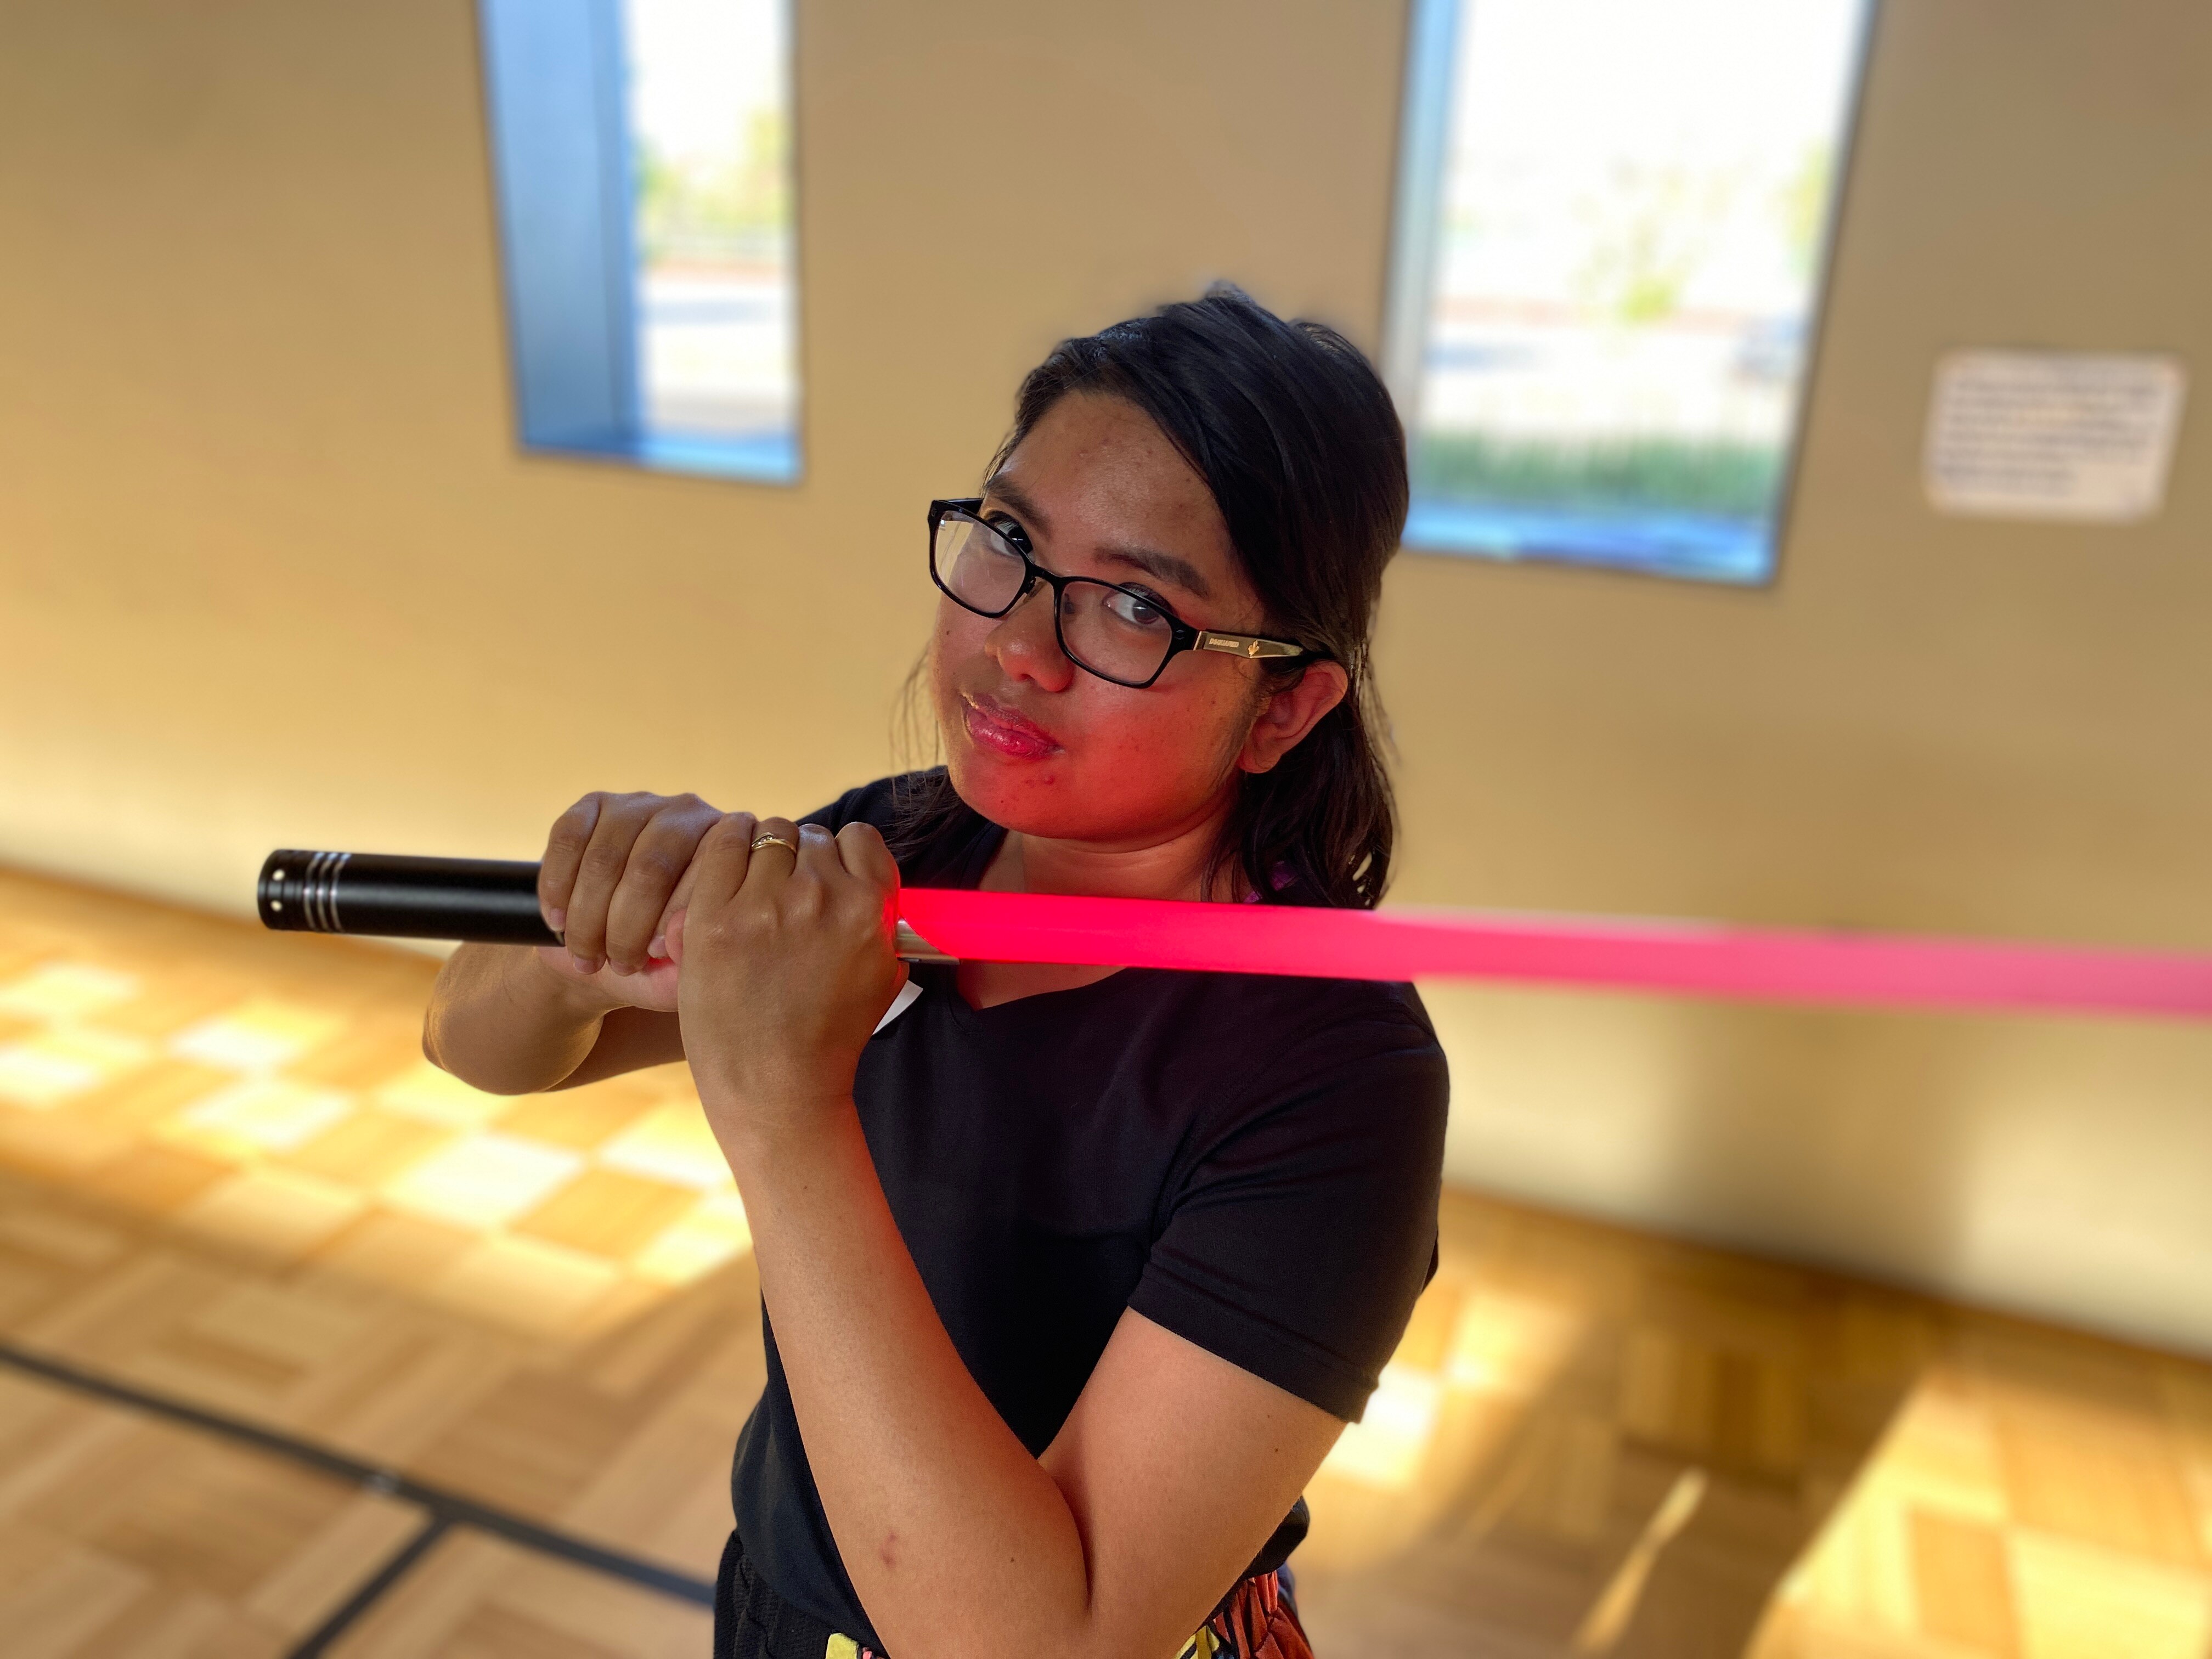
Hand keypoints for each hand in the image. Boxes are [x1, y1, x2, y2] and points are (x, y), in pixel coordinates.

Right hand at [535, 791, 732, 1013]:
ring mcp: (639, 805)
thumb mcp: (684, 971)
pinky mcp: (592, 804)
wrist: (607, 951)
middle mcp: (688, 814)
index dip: (674, 919)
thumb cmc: (659, 962)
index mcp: (726, 851)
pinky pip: (567, 840)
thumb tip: (677, 937)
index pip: (705, 876)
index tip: (654, 955)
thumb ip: (693, 959)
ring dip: (587, 918)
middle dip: (626, 927)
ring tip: (588, 957)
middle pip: (650, 868)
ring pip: (603, 859)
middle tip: (619, 965)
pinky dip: (557, 889)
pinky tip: (559, 922)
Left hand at [671, 816, 906, 1148]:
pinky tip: (724, 871)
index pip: (858, 837)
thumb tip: (866, 879)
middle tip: (783, 897)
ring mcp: (763, 904)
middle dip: (798, 860)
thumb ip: (882, 920)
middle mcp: (819, 896)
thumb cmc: (829, 1036)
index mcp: (868, 909)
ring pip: (766, 835)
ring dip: (760, 856)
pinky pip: (720, 845)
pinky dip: (724, 849)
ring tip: (752, 894)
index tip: (828, 877)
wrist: (776, 1085)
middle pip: (807, 836)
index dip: (841, 855)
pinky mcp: (712, 916)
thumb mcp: (882, 975)